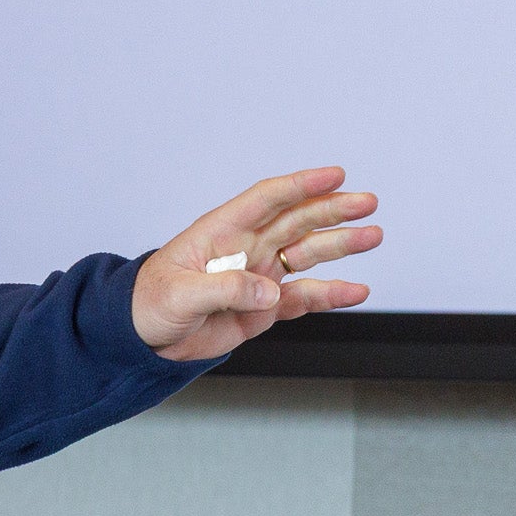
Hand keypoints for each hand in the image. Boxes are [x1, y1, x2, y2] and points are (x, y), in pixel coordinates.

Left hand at [131, 167, 383, 361]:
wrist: (143, 340)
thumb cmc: (149, 305)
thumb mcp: (180, 295)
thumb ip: (224, 290)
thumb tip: (268, 292)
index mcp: (221, 232)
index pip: (266, 200)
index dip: (300, 185)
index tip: (334, 175)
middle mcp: (246, 248)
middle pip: (297, 220)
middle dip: (333, 210)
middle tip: (366, 203)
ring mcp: (258, 276)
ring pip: (307, 253)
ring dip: (340, 244)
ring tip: (373, 236)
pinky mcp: (264, 307)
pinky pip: (303, 297)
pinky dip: (330, 294)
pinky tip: (356, 290)